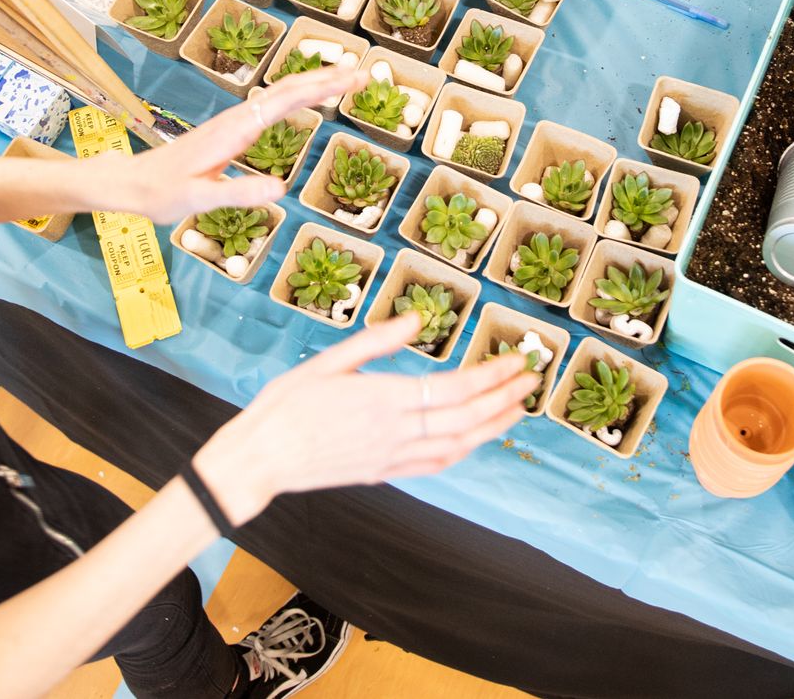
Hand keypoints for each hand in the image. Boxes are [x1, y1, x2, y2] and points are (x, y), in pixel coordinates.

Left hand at [82, 61, 367, 221]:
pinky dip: (297, 96)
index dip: (320, 88)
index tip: (352, 79)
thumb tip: (282, 189)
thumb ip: (239, 193)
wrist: (132, 183)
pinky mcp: (232, 130)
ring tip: (347, 77)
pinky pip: (272, 106)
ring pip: (280, 94)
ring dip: (314, 83)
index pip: (284, 101)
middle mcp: (236, 119)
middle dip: (326, 78)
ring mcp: (234, 122)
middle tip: (365, 74)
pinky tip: (308, 98)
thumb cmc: (162, 194)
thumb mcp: (200, 199)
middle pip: (287, 89)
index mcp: (234, 130)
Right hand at [191, 313, 536, 523]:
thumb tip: (418, 319)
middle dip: (505, 398)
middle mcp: (396, 432)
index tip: (516, 362)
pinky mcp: (383, 473)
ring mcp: (392, 457)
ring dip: (493, 427)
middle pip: (466, 417)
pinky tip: (475, 440)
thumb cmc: (285, 405)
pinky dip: (463, 452)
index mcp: (384, 399)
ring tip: (518, 409)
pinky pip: (434, 465)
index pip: (454, 388)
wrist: (261, 458)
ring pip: (458, 445)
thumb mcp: (327, 362)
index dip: (491, 376)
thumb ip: (376, 341)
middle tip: (532, 379)